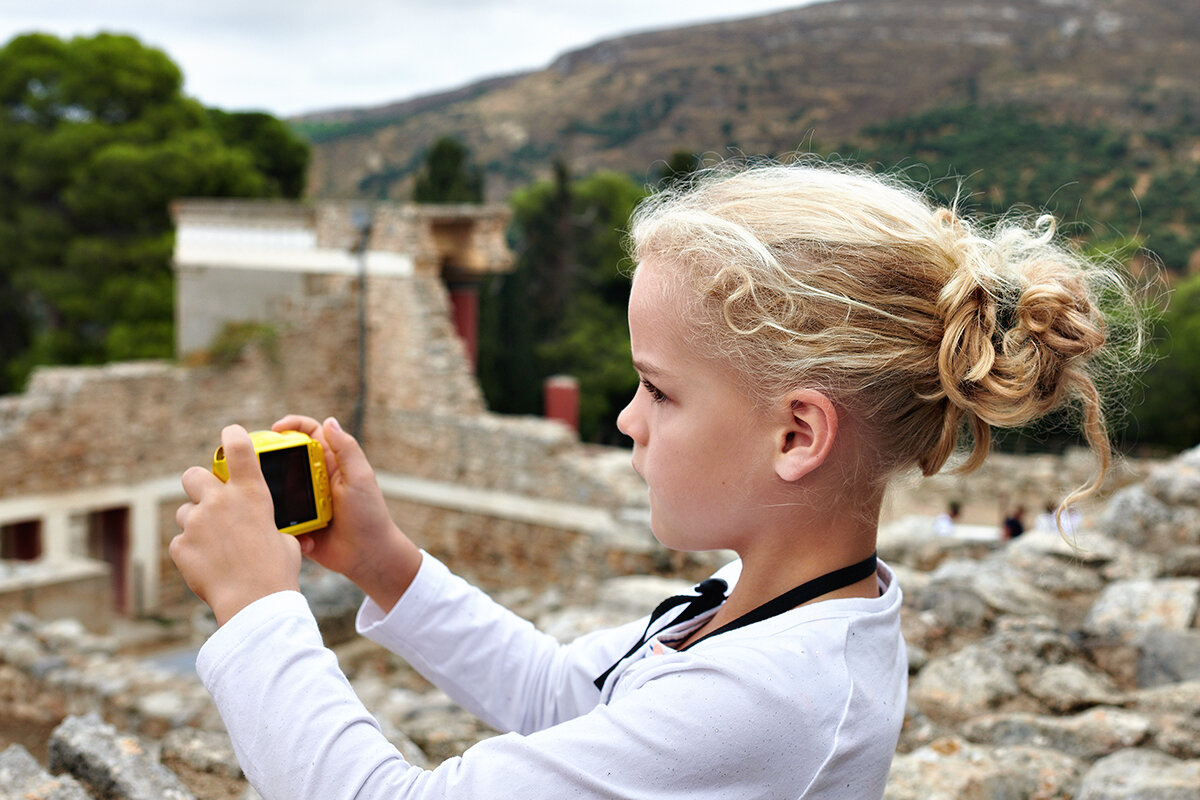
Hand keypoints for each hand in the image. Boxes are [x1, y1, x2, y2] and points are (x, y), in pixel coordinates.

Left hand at [171, 424, 301, 625]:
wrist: (255, 601)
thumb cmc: (277, 570)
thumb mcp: (283, 539)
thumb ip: (267, 525)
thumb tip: (264, 531)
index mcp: (251, 493)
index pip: (238, 448)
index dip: (232, 435)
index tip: (230, 432)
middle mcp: (219, 501)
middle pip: (193, 475)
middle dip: (198, 484)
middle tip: (208, 499)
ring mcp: (196, 522)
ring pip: (185, 513)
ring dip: (196, 524)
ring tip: (214, 547)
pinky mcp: (180, 545)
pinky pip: (181, 542)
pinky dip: (192, 552)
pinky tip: (208, 566)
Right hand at [272, 415, 421, 610]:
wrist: (368, 556)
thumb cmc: (369, 514)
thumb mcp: (360, 478)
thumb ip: (346, 450)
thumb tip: (330, 421)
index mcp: (329, 463)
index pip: (307, 434)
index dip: (290, 426)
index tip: (273, 430)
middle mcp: (313, 479)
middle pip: (283, 459)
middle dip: (267, 457)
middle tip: (254, 462)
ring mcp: (303, 502)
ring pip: (275, 489)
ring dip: (268, 491)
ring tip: (262, 496)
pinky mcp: (296, 524)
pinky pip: (277, 517)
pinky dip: (277, 519)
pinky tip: (282, 525)